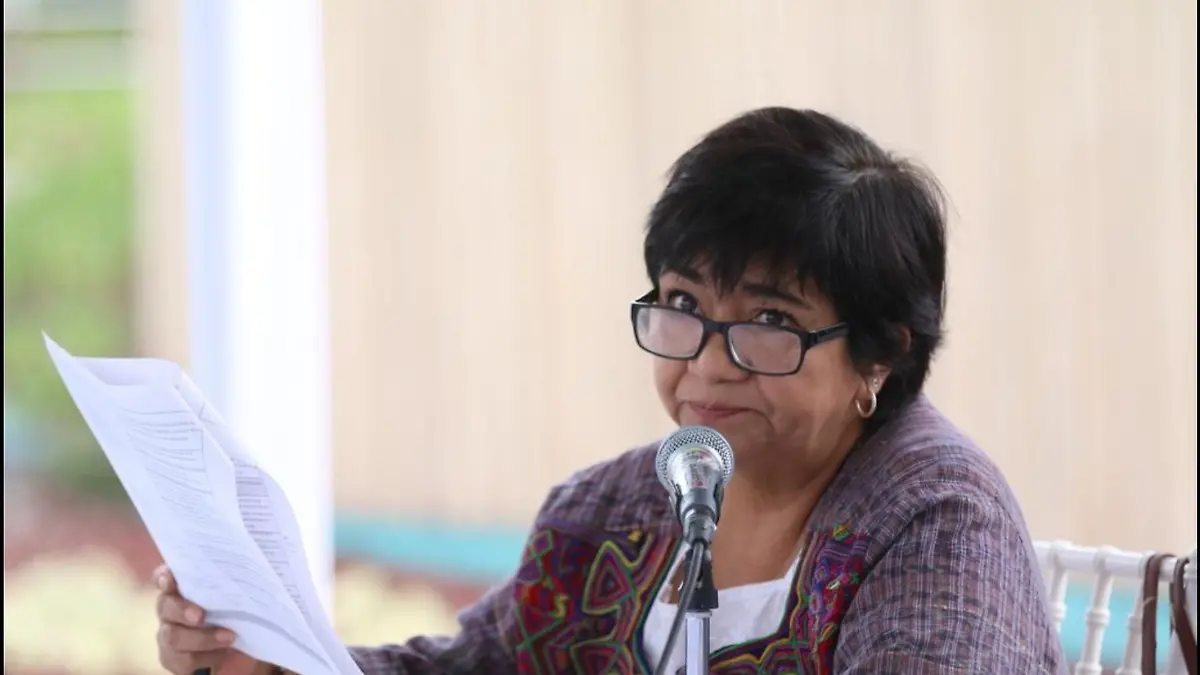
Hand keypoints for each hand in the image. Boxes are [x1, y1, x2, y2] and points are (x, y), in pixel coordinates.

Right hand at [153, 564, 275, 674]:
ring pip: (174, 636)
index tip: (170, 579)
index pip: (164, 577)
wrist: (239, 644)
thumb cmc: (236, 610)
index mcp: (181, 588)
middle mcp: (170, 609)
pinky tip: (224, 653)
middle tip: (200, 616)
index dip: (164, 577)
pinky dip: (207, 656)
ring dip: (203, 637)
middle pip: (166, 606)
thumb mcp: (239, 593)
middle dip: (182, 610)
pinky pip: (184, 660)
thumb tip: (262, 554)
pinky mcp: (173, 659)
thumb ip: (237, 578)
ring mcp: (169, 634)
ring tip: (229, 637)